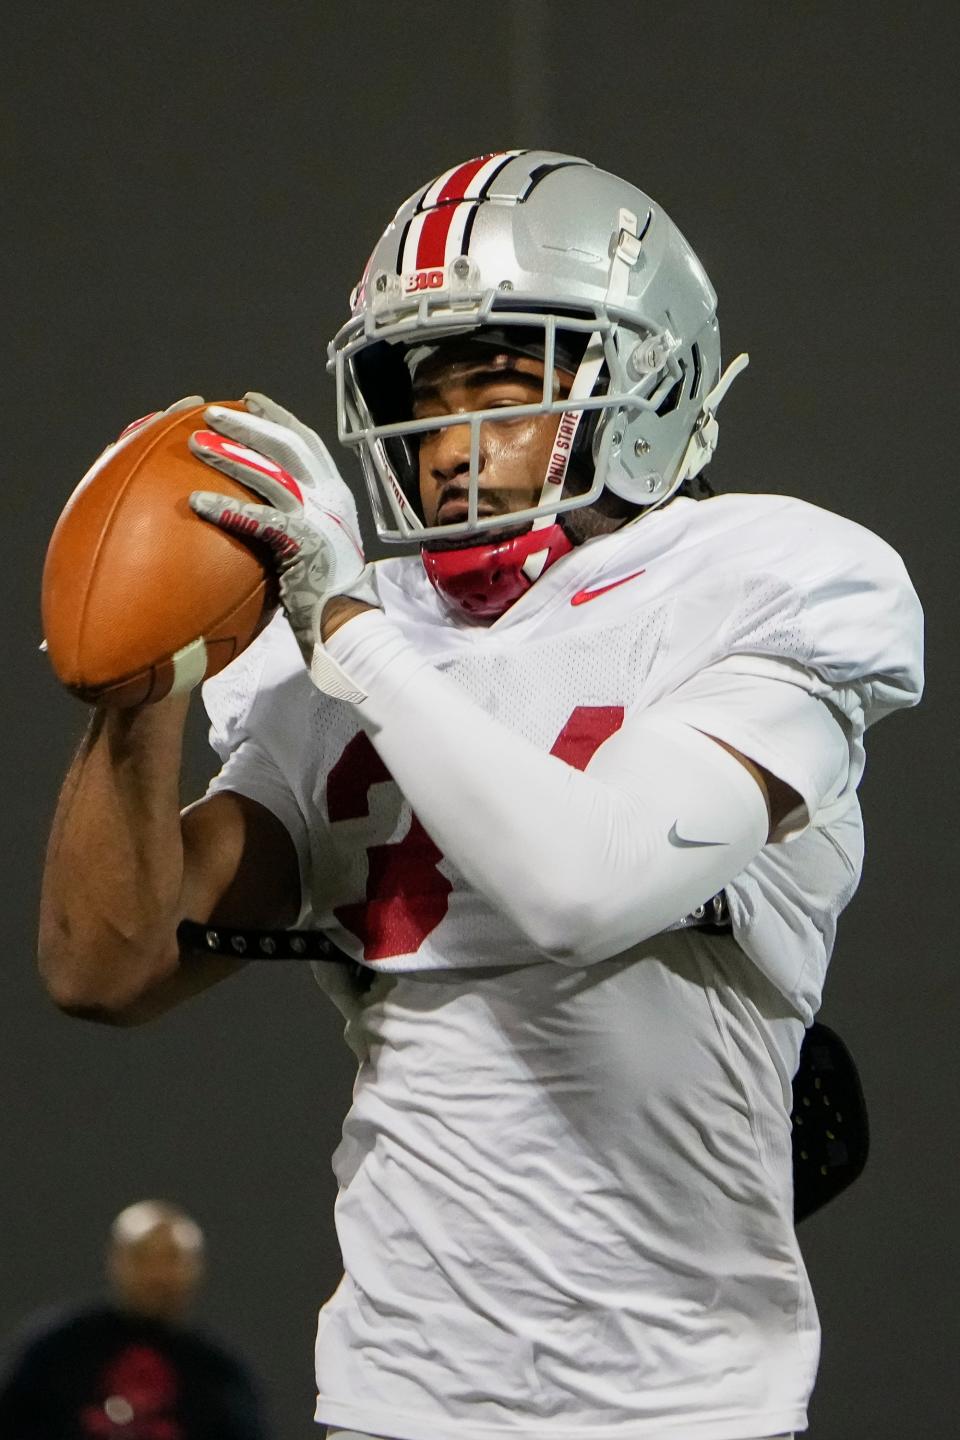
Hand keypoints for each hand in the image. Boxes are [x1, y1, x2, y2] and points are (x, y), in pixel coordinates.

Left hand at [188, 392, 378, 674]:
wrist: (349, 622)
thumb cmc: (328, 590)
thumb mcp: (320, 542)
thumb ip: (299, 518)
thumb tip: (266, 510)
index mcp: (335, 493)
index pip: (307, 442)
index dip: (278, 417)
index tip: (251, 400)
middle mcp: (330, 497)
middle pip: (287, 446)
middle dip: (247, 424)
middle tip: (211, 413)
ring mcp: (319, 518)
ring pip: (271, 473)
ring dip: (230, 454)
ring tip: (195, 443)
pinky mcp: (304, 542)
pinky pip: (259, 518)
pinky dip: (227, 508)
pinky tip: (197, 502)